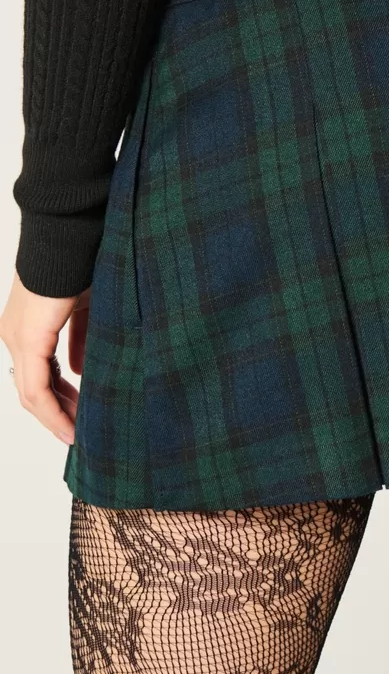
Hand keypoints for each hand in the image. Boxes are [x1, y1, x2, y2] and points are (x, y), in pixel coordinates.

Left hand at [0, 271, 90, 444]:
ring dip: (55, 416)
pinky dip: (53, 410)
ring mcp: (17, 339)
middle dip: (59, 412)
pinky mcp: (27, 340)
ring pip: (31, 393)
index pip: (38, 373)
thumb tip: (80, 369)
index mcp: (29, 326)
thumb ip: (82, 339)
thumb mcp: (87, 309)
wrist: (70, 239)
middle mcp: (15, 335)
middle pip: (32, 388)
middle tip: (82, 431)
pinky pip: (35, 388)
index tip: (81, 416)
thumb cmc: (84, 264)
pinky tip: (69, 427)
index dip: (59, 399)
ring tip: (77, 435)